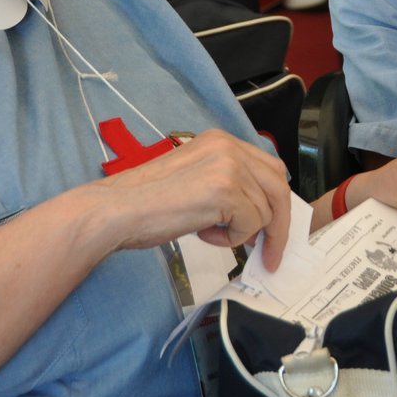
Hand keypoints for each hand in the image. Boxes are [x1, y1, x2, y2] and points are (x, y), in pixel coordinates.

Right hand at [94, 130, 291, 269]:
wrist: (118, 210)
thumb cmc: (148, 204)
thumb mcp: (197, 182)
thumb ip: (229, 187)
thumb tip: (260, 216)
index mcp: (221, 141)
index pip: (269, 169)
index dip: (275, 203)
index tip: (273, 231)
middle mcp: (229, 146)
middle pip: (278, 186)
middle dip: (278, 225)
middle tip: (269, 255)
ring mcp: (229, 165)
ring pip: (265, 211)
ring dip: (241, 233)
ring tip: (208, 233)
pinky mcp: (226, 188)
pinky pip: (251, 224)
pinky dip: (230, 239)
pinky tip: (202, 233)